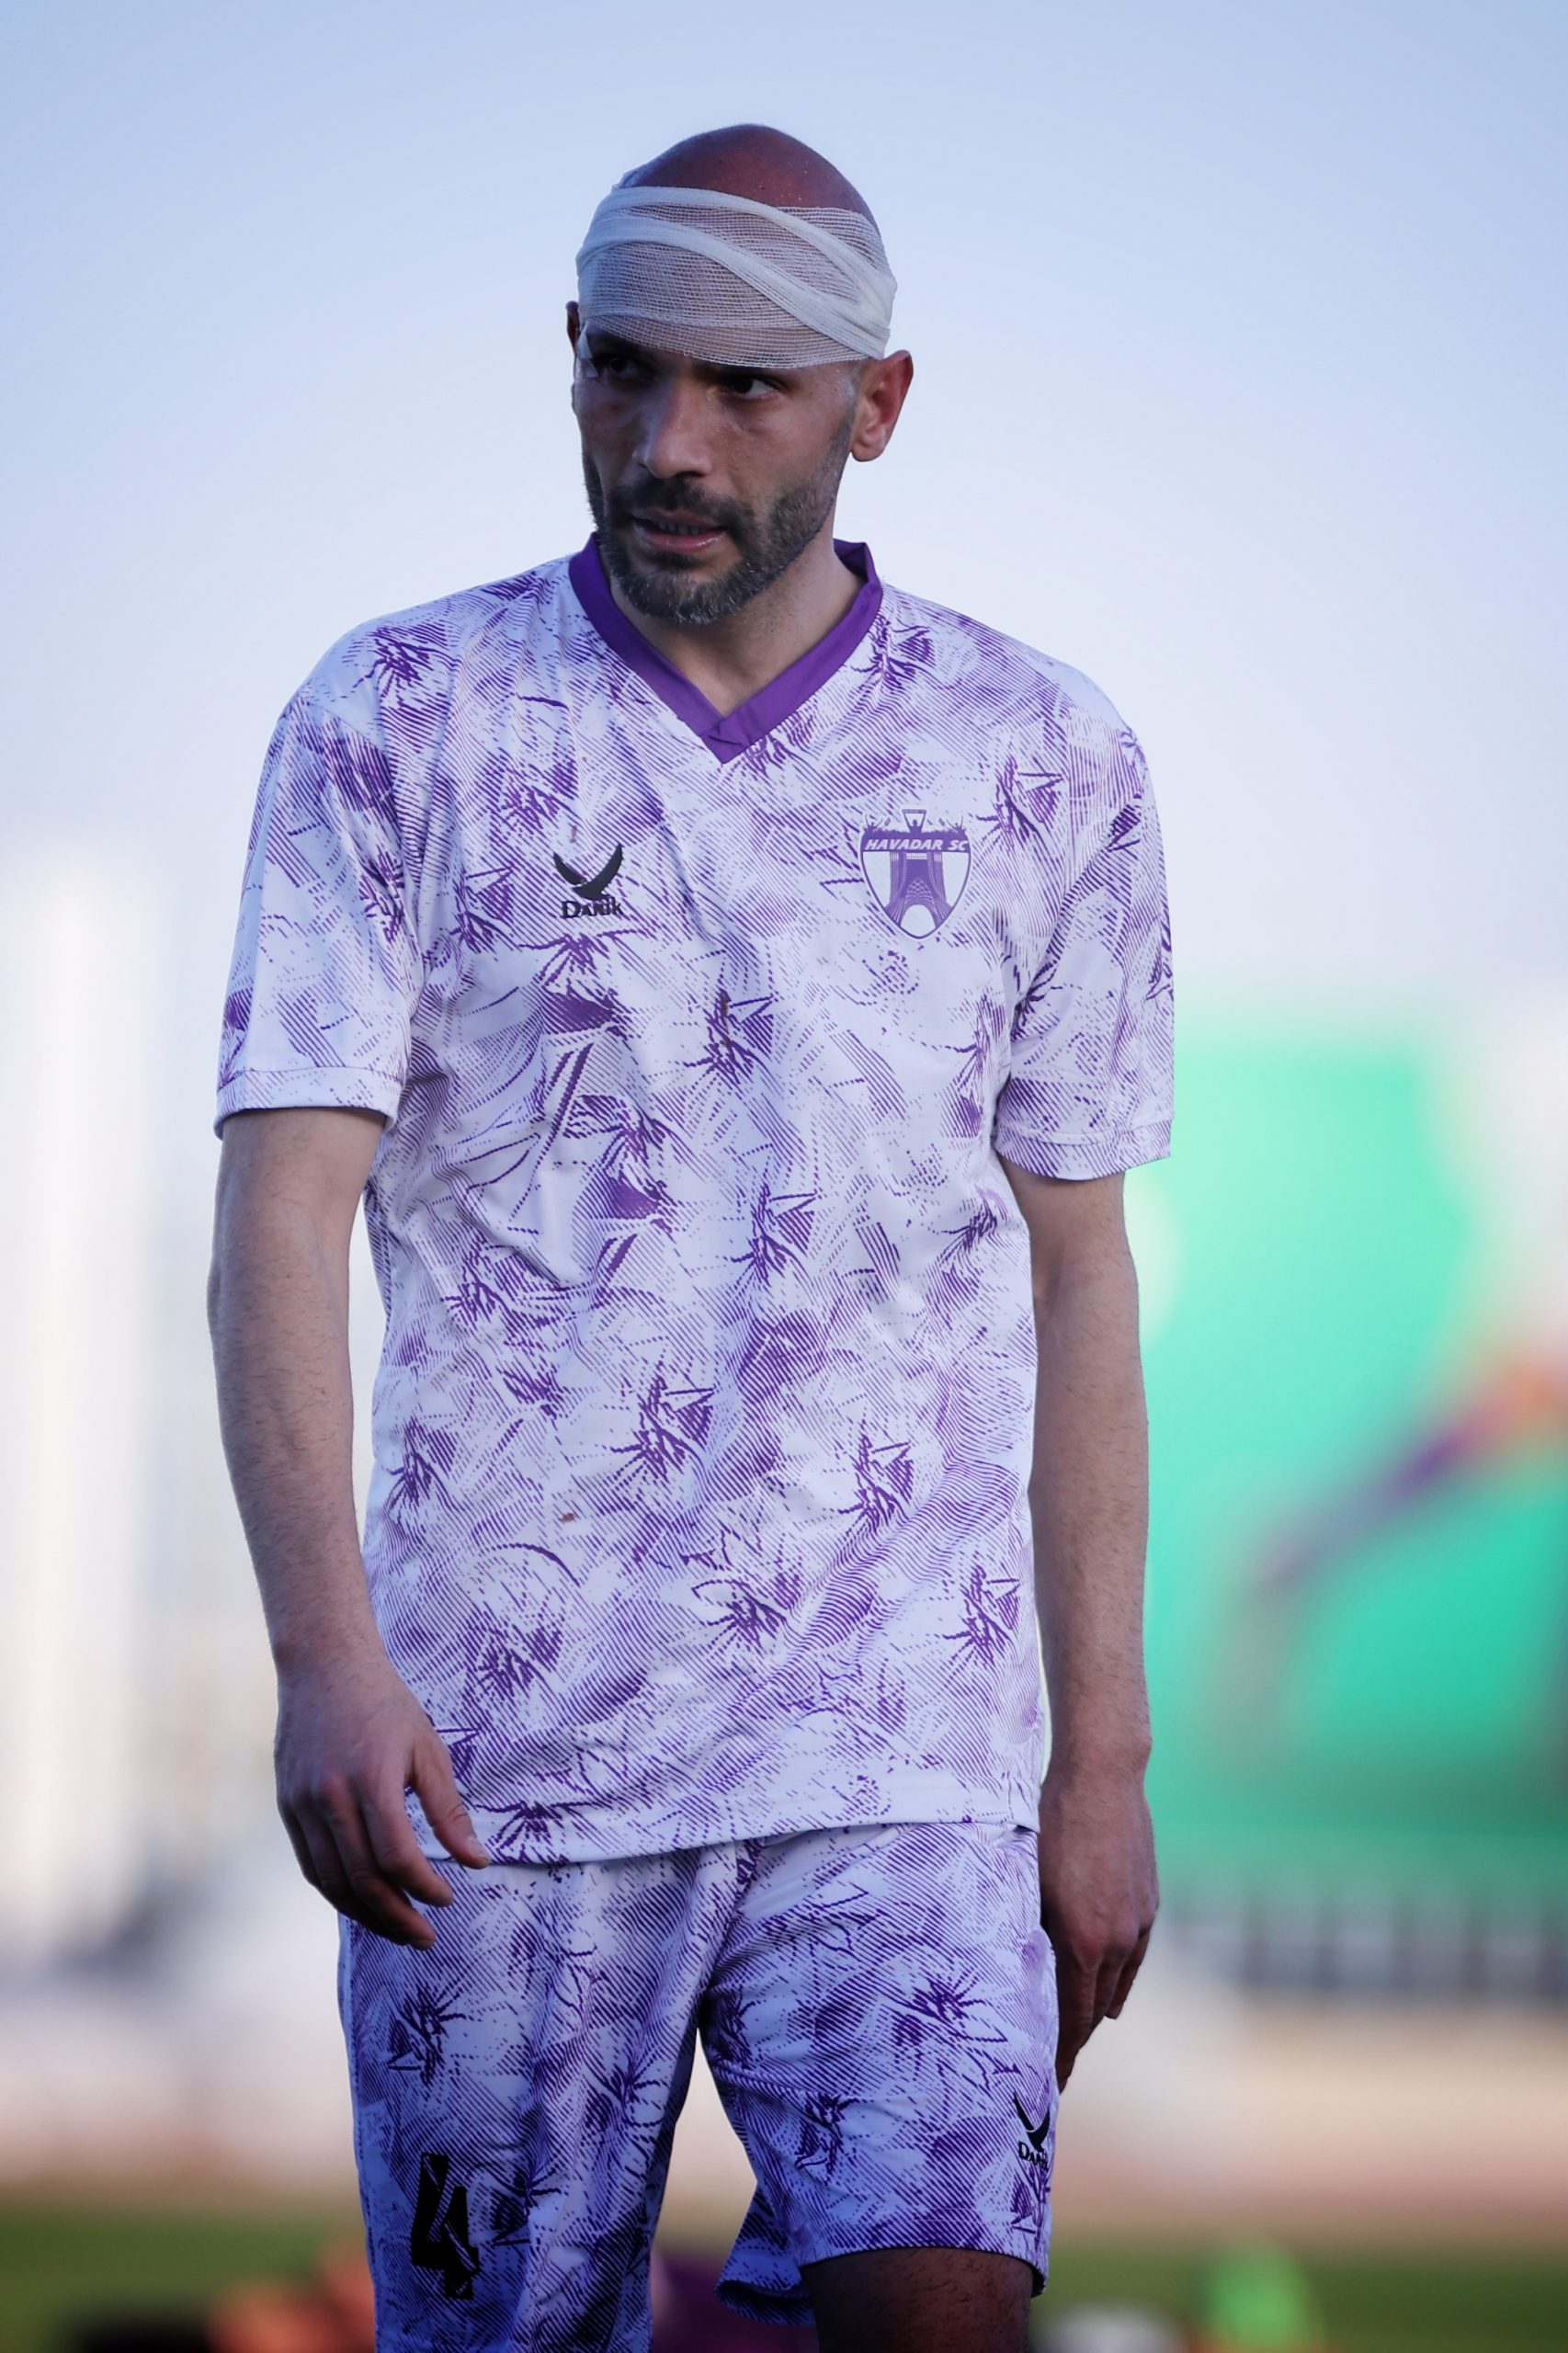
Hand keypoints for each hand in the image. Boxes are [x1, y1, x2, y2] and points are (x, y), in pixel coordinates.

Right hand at [274, 1640, 490, 1945]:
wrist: (324, 1665)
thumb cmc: (386, 1704)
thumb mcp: (428, 1749)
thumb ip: (449, 1810)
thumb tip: (477, 1861)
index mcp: (371, 1780)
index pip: (397, 1857)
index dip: (425, 1887)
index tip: (448, 1899)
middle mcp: (330, 1797)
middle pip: (362, 1880)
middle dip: (397, 1917)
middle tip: (425, 1938)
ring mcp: (301, 1804)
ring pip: (331, 1881)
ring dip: (366, 1915)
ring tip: (398, 1929)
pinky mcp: (286, 1806)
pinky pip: (311, 1864)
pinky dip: (337, 1892)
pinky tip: (363, 1903)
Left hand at [1036, 1758, 1157, 2084]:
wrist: (1102, 1776)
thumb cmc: (1049, 1822)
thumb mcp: (1026, 1880)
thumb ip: (1028, 1931)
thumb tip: (1019, 1975)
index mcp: (1083, 1941)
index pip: (1071, 2019)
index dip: (1060, 2057)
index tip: (1049, 2087)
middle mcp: (1117, 1941)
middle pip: (1094, 2009)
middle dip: (1074, 2041)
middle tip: (1053, 2068)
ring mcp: (1138, 1922)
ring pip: (1117, 1985)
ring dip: (1095, 2011)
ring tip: (1075, 2036)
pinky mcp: (1149, 1903)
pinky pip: (1134, 1958)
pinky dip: (1118, 1982)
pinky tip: (1112, 1996)